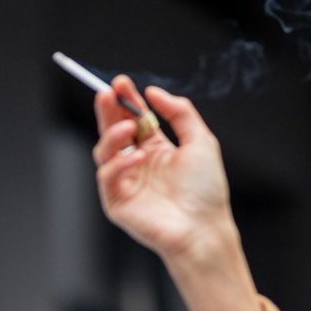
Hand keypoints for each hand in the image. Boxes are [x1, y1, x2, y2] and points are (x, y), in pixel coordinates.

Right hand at [91, 81, 239, 265]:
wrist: (204, 228)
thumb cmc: (206, 191)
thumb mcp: (201, 141)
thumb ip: (180, 112)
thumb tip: (154, 92)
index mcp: (157, 149)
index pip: (134, 118)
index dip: (126, 100)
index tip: (121, 82)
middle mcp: (138, 164)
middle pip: (114, 130)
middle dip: (108, 110)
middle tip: (107, 93)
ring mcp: (126, 183)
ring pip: (104, 151)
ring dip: (112, 134)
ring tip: (128, 127)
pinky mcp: (116, 202)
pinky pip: (107, 177)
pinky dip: (119, 165)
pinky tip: (138, 158)